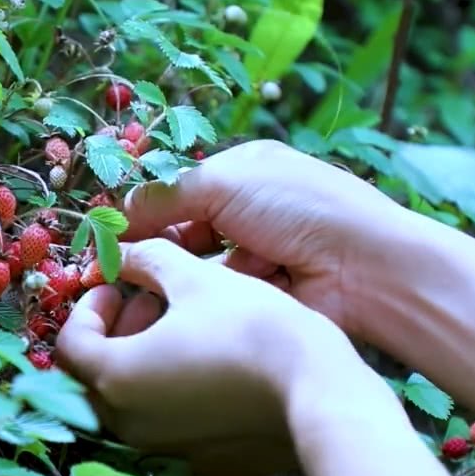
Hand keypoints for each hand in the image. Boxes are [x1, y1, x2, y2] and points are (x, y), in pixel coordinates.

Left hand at [55, 238, 359, 475]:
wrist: (323, 392)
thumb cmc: (252, 328)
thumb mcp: (194, 279)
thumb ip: (148, 261)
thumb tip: (125, 253)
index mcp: (116, 379)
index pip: (71, 345)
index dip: (89, 308)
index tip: (119, 287)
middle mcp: (131, 424)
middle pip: (97, 377)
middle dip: (115, 332)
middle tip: (149, 301)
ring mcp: (170, 449)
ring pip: (132, 402)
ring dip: (143, 360)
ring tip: (184, 327)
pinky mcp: (208, 462)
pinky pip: (172, 424)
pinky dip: (174, 391)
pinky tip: (212, 363)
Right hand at [122, 139, 417, 338]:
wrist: (365, 270)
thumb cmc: (298, 207)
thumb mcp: (225, 181)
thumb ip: (165, 195)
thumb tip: (117, 215)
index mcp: (243, 171)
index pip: (179, 188)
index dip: (144, 210)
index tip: (108, 234)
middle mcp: (247, 212)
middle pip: (182, 230)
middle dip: (156, 245)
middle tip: (116, 266)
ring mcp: (255, 259)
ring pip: (194, 268)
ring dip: (178, 273)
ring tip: (153, 285)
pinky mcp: (259, 299)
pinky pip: (215, 297)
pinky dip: (204, 298)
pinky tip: (189, 304)